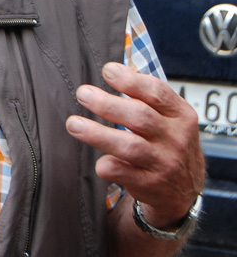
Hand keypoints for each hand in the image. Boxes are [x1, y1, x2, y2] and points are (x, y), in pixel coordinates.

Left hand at [66, 62, 204, 228]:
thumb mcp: (169, 118)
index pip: (158, 93)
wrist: (184, 189)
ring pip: (129, 146)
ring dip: (98, 134)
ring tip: (73, 124)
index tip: (107, 70)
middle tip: (83, 93)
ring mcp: (163, 163)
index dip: (131, 81)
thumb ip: (146, 97)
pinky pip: (123, 173)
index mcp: (180, 115)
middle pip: (140, 117)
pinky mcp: (150, 184)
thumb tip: (111, 69)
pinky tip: (97, 160)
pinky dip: (108, 165)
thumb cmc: (167, 143)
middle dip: (108, 104)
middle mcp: (175, 139)